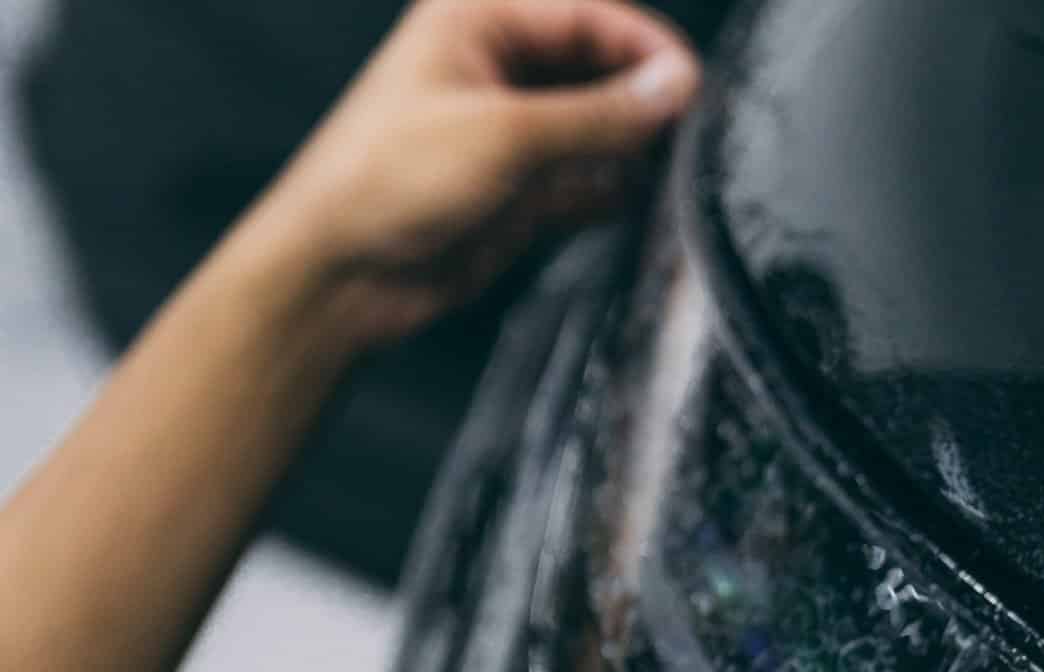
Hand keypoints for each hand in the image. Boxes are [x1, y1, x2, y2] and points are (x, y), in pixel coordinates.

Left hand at [241, 0, 696, 349]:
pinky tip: (645, 205)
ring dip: (637, 147)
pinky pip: (587, 181)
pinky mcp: (522, 191)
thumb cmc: (390, 180)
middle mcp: (500, 67)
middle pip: (599, 67)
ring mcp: (513, 132)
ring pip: (599, 126)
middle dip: (646, 97)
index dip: (646, 48)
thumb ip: (598, 115)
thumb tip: (674, 89)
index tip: (696, 87)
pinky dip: (617, 191)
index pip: (588, 14)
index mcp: (479, 18)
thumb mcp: (505, 135)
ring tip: (682, 171)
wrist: (344, 271)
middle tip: (698, 133)